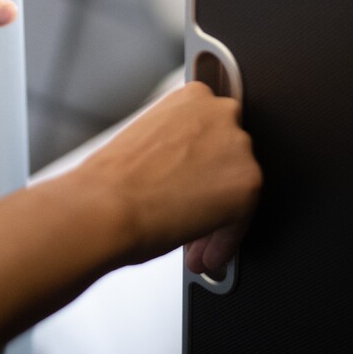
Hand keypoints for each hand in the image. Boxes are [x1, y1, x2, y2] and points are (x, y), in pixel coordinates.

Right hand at [73, 82, 260, 274]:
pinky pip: (240, 222)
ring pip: (239, 190)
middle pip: (229, 160)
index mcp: (193, 97)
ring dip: (219, 219)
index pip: (212, 135)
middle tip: (190, 218)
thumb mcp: (147, 144)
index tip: (191, 190)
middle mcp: (221, 114)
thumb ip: (177, 149)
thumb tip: (186, 176)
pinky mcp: (248, 184)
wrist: (104, 207)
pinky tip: (204, 256)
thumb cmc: (110, 181)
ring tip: (196, 244)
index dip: (200, 171)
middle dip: (211, 192)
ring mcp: (238, 147)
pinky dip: (224, 243)